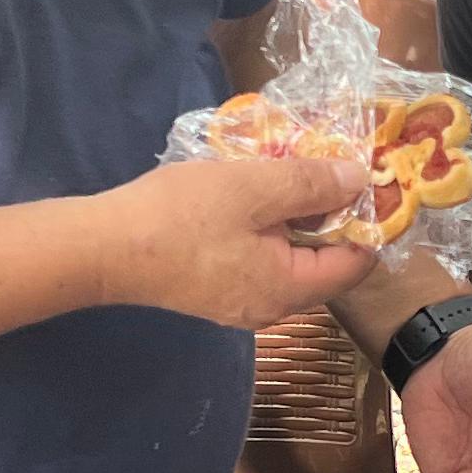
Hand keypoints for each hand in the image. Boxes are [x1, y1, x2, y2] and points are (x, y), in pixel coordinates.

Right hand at [94, 155, 376, 326]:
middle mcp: (272, 307)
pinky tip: (250, 195)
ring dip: (294, 216)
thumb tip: (359, 180)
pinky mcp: (214, 290)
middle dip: (329, 213)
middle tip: (323, 165)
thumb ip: (312, 185)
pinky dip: (266, 228)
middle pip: (324, 262)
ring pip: (289, 257)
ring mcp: (241, 302)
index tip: (364, 178)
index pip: (357, 263)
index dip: (367, 219)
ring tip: (286, 171)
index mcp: (290, 290)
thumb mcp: (255, 188)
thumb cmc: (182, 217)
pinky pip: (259, 258)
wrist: (104, 247)